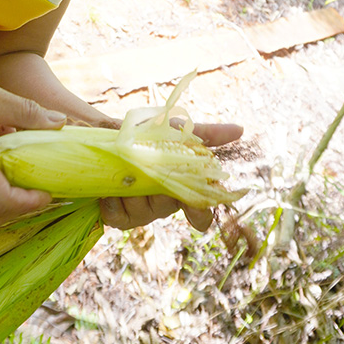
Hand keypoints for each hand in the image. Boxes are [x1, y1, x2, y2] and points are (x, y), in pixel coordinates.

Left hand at [99, 120, 242, 231]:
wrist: (104, 132)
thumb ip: (205, 134)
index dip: (200, 212)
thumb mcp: (173, 128)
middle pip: (168, 206)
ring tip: (122, 166)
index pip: (200, 211)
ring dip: (132, 187)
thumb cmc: (144, 132)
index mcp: (182, 186)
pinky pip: (119, 216)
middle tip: (146, 161)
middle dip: (158, 184)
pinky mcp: (117, 215)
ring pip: (143, 212)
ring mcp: (141, 211)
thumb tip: (240, 130)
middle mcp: (164, 203)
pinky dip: (113, 200)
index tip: (197, 206)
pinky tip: (108, 187)